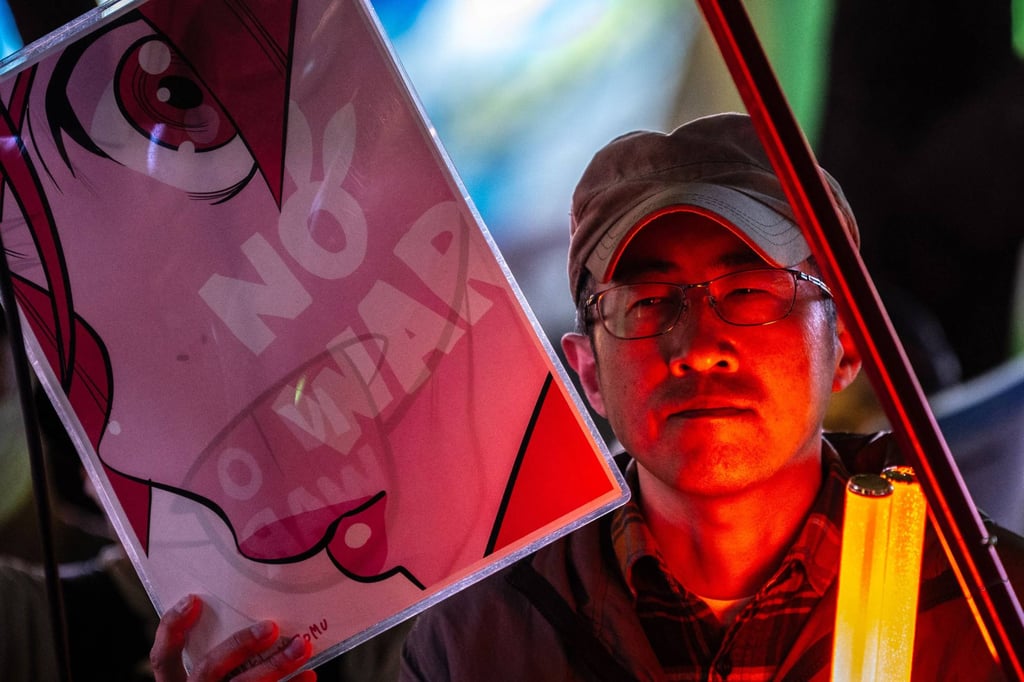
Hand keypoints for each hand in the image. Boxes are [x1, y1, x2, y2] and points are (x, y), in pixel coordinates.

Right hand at [150, 594, 315, 681]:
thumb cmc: (221, 681)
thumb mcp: (209, 672)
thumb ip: (218, 649)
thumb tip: (254, 608)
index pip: (163, 657)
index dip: (173, 628)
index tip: (193, 600)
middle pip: (209, 669)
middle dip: (240, 645)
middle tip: (270, 627)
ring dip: (276, 666)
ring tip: (302, 647)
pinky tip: (308, 674)